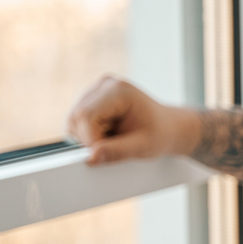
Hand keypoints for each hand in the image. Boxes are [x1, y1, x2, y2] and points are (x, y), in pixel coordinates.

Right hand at [66, 74, 199, 164]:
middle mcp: (105, 85)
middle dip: (89, 139)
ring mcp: (96, 90)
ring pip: (74, 120)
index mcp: (119, 91)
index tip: (103, 154)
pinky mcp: (91, 98)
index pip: (87, 115)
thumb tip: (90, 158)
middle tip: (114, 146)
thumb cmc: (160, 134)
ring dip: (88, 137)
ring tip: (114, 138)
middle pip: (77, 117)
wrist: (168, 127)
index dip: (90, 139)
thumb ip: (117, 152)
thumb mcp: (143, 147)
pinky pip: (77, 121)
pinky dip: (88, 133)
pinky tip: (108, 133)